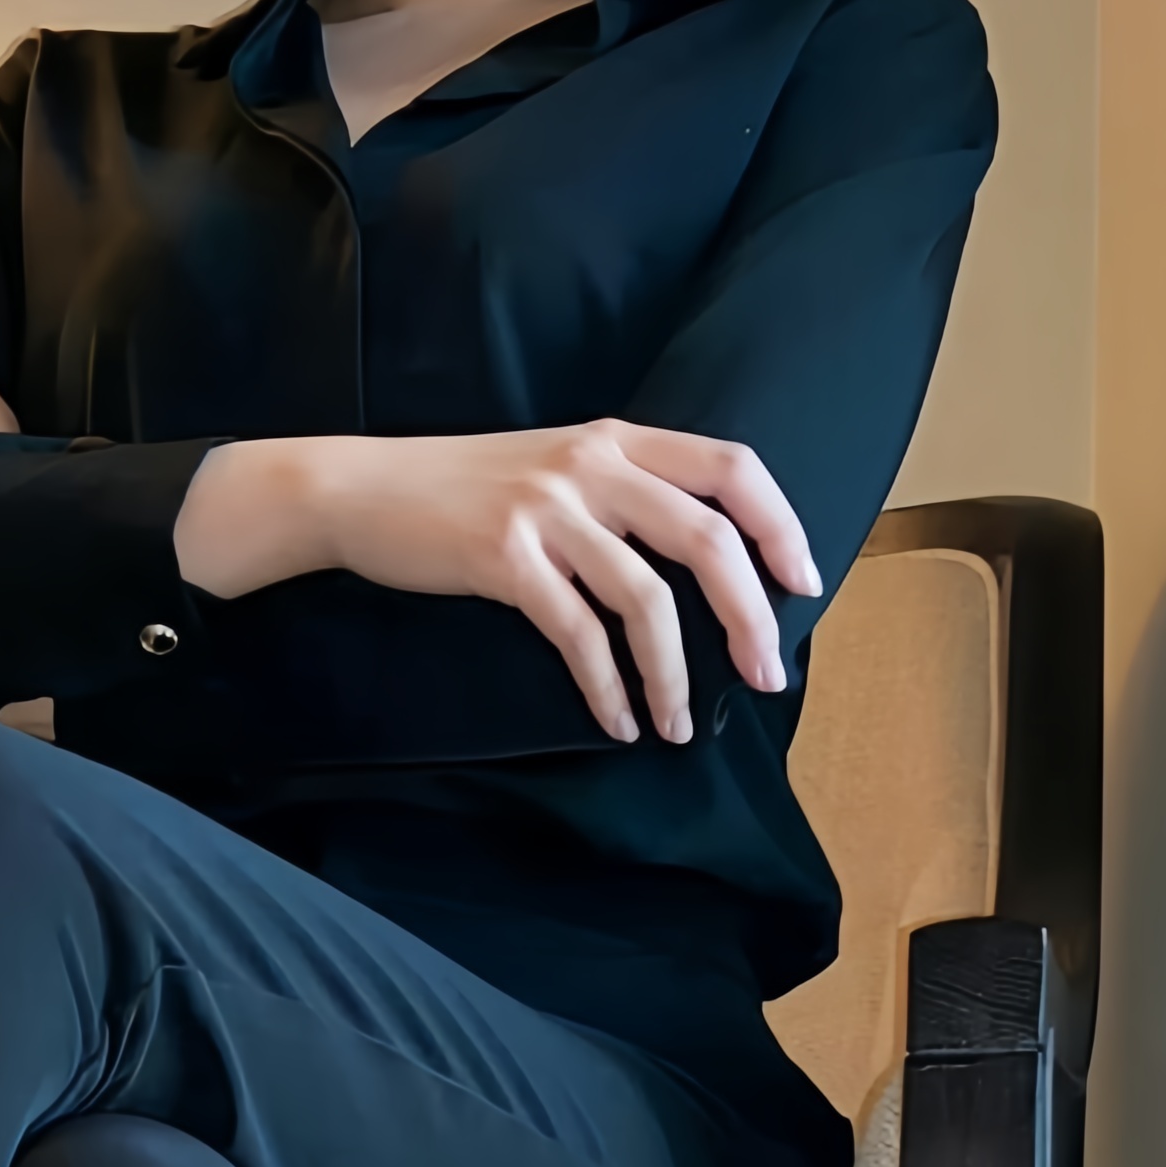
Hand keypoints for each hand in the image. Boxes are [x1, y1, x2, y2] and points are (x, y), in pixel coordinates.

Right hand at [174, 422, 820, 744]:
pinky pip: (578, 635)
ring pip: (645, 600)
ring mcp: (547, 510)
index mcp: (617, 440)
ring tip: (678, 726)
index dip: (779, 526)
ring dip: (674, 675)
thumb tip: (702, 566)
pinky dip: (607, 688)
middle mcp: (591, 465)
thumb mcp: (557, 467)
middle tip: (767, 675)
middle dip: (748, 616)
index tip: (802, 585)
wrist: (363, 489)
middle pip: (706, 539)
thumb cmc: (465, 490)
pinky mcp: (503, 559)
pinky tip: (617, 721)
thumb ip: (625, 494)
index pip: (732, 468)